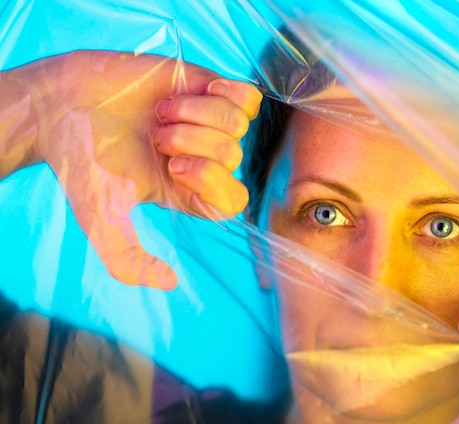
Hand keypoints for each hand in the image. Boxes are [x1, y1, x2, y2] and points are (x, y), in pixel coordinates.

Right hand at [4, 50, 261, 288]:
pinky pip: (248, 97)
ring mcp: (208, 126)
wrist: (64, 104)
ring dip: (196, 116)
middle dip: (191, 142)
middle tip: (156, 137)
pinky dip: (222, 94)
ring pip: (238, 126)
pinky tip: (192, 92)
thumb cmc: (82, 162)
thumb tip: (170, 282)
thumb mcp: (101, 220)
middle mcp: (203, 161)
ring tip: (161, 113)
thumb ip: (128, 261)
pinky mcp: (208, 90)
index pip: (233, 201)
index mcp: (188, 193)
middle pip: (234, 157)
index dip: (212, 181)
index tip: (173, 166)